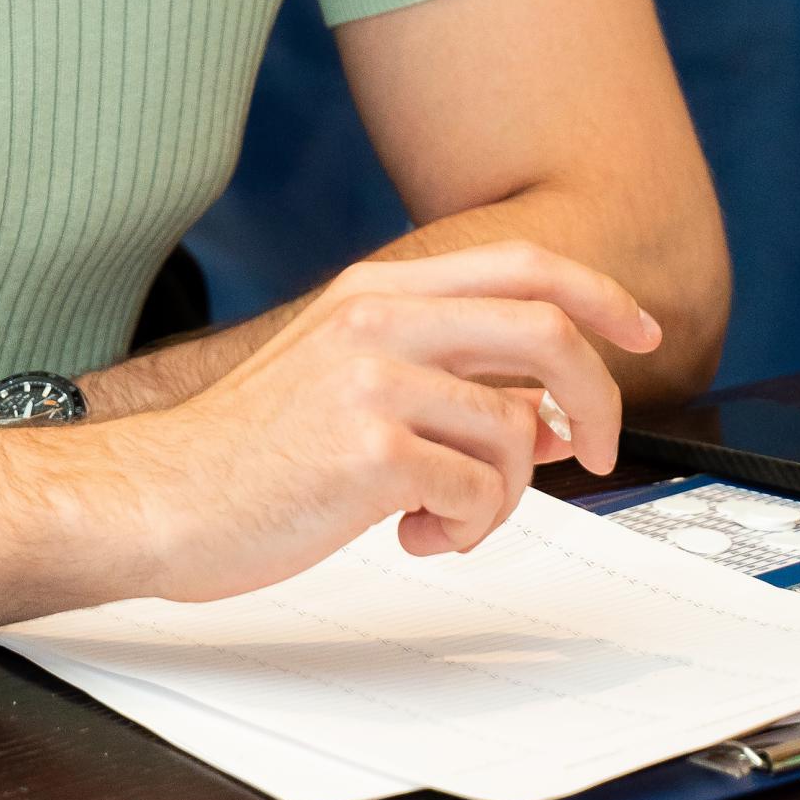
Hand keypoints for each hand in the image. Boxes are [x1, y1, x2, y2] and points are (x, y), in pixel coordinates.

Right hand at [111, 241, 659, 602]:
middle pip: (547, 331)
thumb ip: (438, 372)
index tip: (641, 334)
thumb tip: (548, 409)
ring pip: (519, 429)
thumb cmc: (248, 452)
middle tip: (592, 455)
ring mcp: (373, 381)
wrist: (158, 497)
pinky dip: (467, 529)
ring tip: (448, 514)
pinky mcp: (370, 452)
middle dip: (597, 400)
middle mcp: (378, 319)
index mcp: (374, 291)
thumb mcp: (341, 374)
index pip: (522, 265)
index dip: (600, 297)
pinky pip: (478, 494)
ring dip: (507, 494)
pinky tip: (413, 534)